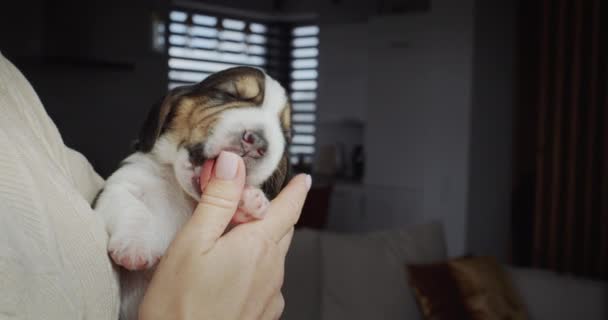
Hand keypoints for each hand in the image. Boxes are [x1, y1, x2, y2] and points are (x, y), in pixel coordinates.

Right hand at [139, 151, 310, 319]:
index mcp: (258, 246)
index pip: (288, 209)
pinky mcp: (262, 313)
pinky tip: (233, 273)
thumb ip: (218, 200)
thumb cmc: (180, 306)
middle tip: (251, 205)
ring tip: (232, 239)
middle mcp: (272, 270)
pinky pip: (268, 280)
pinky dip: (257, 267)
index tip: (303, 180)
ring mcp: (270, 294)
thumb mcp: (193, 242)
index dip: (296, 191)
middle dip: (274, 213)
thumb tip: (233, 163)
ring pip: (274, 255)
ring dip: (262, 241)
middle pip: (282, 231)